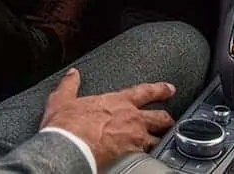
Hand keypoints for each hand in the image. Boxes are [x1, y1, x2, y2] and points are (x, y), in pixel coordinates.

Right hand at [41, 68, 175, 168]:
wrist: (70, 148)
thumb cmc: (67, 125)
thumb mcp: (63, 99)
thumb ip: (70, 85)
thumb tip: (72, 74)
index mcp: (116, 101)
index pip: (144, 91)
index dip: (159, 89)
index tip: (169, 89)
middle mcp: (130, 118)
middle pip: (159, 116)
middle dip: (167, 118)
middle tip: (170, 120)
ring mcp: (134, 138)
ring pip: (157, 138)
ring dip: (160, 139)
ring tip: (162, 141)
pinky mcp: (132, 156)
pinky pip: (148, 155)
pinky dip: (150, 155)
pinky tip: (149, 158)